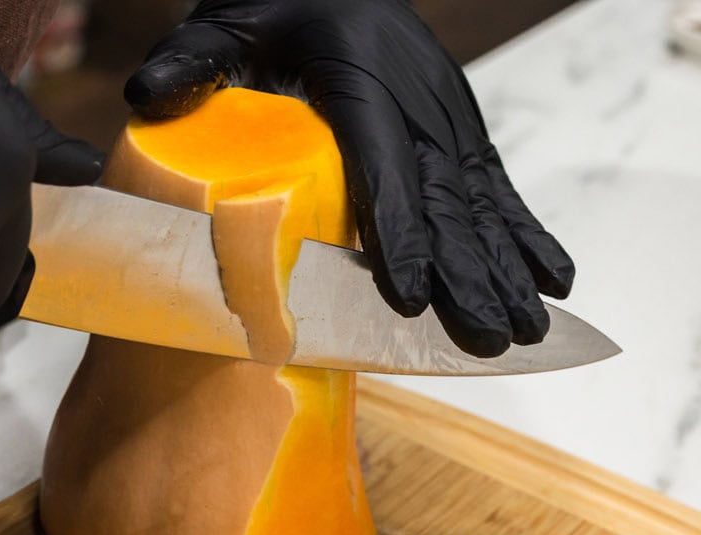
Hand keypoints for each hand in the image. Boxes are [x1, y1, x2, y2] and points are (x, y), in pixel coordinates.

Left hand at [126, 0, 573, 357]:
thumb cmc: (273, 12)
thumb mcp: (226, 26)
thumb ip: (192, 60)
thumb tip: (146, 94)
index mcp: (359, 73)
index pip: (380, 159)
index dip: (398, 229)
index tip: (408, 294)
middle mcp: (416, 96)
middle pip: (442, 195)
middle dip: (465, 271)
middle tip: (480, 336)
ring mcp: (447, 114)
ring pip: (480, 200)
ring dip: (505, 268)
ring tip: (524, 330)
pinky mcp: (462, 129)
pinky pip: (499, 187)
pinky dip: (527, 235)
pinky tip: (554, 281)